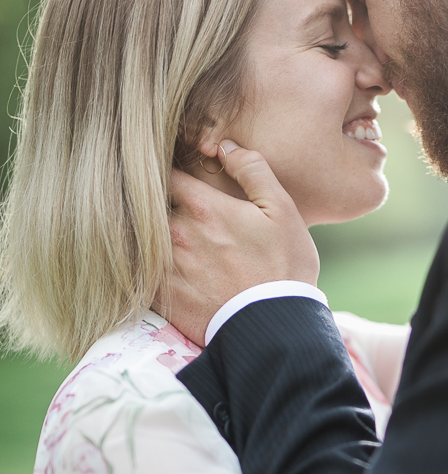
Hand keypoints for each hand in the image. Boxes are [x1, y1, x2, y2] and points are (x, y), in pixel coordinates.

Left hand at [159, 142, 319, 347]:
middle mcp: (176, 232)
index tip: (171, 175)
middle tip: (157, 202)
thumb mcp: (282, 211)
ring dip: (145, 233)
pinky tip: (148, 264)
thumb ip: (253, 171)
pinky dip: (140, 264)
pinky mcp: (160, 296)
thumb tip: (226, 146)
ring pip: (139, 237)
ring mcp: (165, 266)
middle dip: (152, 201)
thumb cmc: (284, 268)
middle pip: (147, 205)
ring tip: (152, 234)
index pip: (165, 173)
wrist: (275, 327)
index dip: (166, 170)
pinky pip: (137, 271)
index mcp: (203, 207)